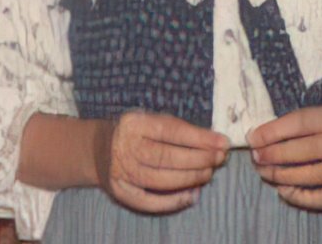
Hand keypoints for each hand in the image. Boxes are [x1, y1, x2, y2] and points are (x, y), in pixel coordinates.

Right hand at [96, 111, 230, 213]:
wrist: (98, 149)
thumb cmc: (135, 132)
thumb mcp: (150, 119)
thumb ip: (178, 129)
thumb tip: (214, 142)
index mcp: (134, 123)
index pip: (171, 130)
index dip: (199, 138)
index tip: (222, 142)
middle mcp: (125, 147)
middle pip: (167, 157)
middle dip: (199, 159)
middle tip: (219, 159)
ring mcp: (121, 171)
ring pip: (161, 180)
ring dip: (190, 178)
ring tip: (208, 173)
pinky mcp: (121, 191)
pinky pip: (150, 202)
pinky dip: (174, 201)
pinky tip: (192, 195)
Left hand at [249, 106, 321, 210]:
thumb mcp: (320, 120)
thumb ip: (292, 126)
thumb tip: (255, 138)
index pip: (299, 122)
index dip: (272, 132)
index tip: (251, 140)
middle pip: (303, 150)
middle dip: (273, 155)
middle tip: (255, 159)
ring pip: (309, 175)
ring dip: (281, 176)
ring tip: (264, 173)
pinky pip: (321, 197)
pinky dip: (298, 197)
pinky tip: (283, 191)